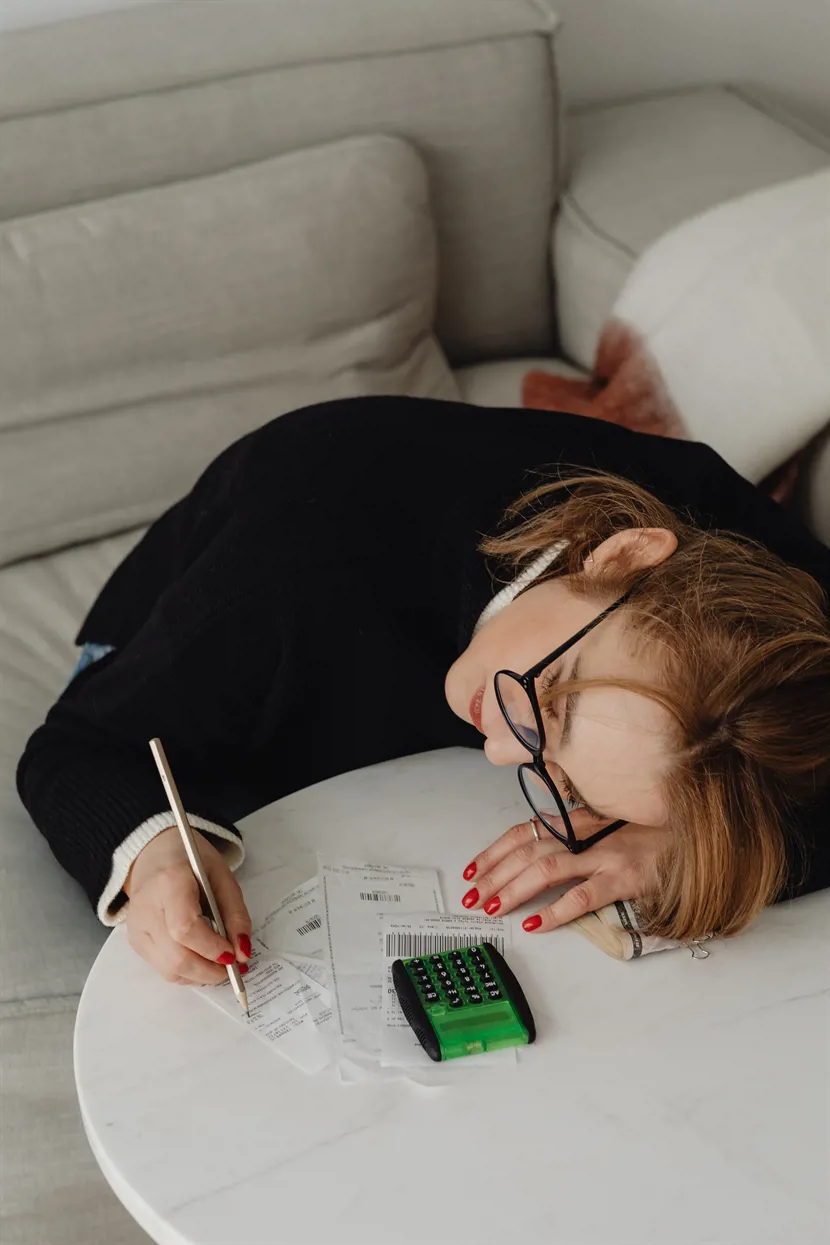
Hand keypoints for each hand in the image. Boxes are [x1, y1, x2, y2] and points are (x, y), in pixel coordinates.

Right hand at [123, 826, 252, 984]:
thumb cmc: (191, 863)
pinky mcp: (135, 941)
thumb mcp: (223, 877)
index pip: (185, 928)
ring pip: (169, 970)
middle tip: (233, 967)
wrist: (155, 854)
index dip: (212, 947)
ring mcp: (137, 928)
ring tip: (220, 963)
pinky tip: (201, 959)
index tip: (234, 954)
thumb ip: (236, 915)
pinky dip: (187, 971)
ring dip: (200, 975)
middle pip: (176, 957)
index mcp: (169, 882)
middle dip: (210, 970)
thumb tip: (243, 953)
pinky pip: (163, 969)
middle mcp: (146, 908)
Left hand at [461, 815, 665, 931]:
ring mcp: (605, 854)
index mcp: (581, 821)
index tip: (473, 869)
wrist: (699, 831)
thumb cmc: (658, 831)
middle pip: (527, 851)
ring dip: (513, 890)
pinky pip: (582, 896)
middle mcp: (587, 834)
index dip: (495, 850)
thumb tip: (549, 851)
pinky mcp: (624, 877)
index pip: (525, 831)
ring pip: (545, 870)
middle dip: (494, 875)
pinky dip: (555, 912)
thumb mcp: (615, 825)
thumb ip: (584, 835)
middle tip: (472, 898)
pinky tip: (535, 924)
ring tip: (492, 909)